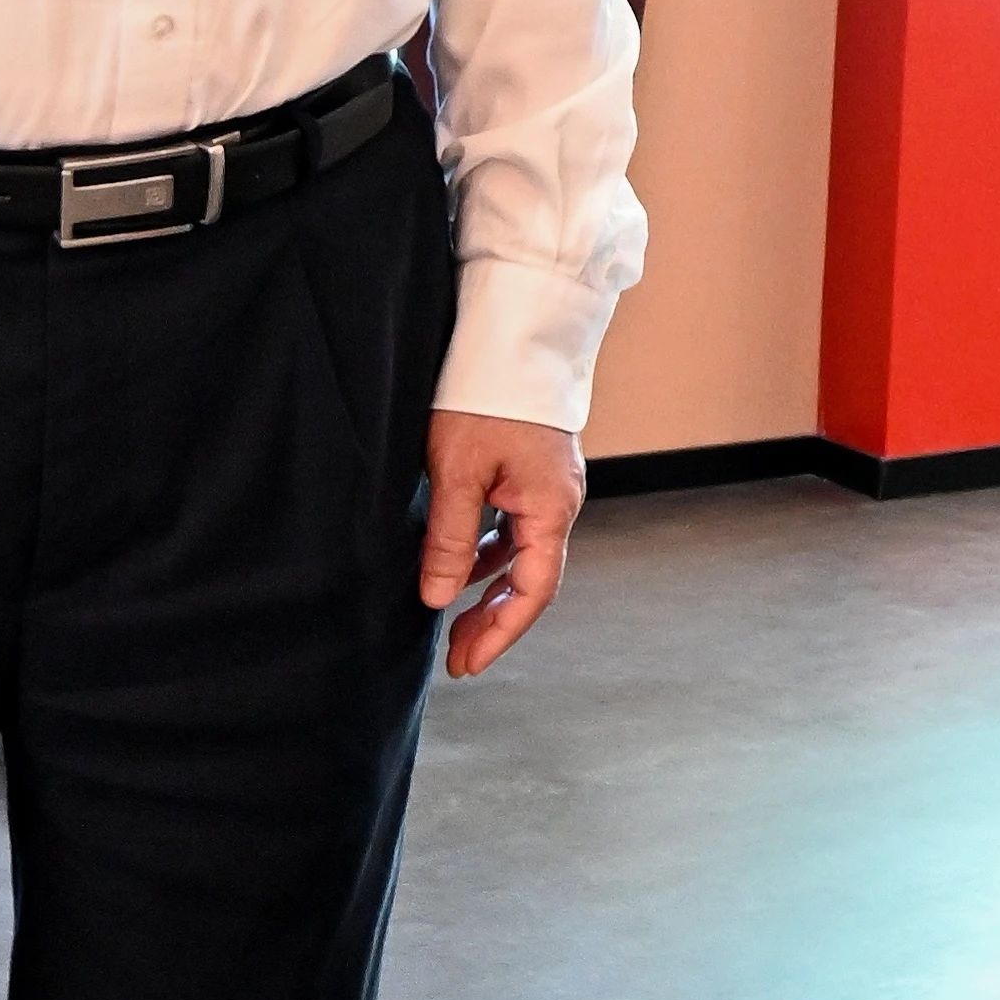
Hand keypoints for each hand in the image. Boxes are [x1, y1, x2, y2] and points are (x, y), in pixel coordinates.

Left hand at [422, 409, 584, 678]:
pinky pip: (515, 529)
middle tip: (457, 657)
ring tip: (451, 620)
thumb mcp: (457, 472)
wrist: (513, 336)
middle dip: (494, 622)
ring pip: (523, 556)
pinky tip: (459, 566)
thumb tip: (438, 598)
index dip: (501, 633)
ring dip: (490, 591)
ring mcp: (548, 489)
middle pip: (532, 580)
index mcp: (551, 508)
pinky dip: (489, 556)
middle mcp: (560, 503)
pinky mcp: (533, 475)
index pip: (534, 591)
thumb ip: (451, 540)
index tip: (468, 663)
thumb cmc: (486, 397)